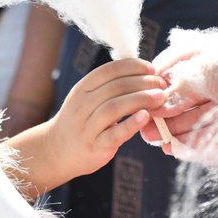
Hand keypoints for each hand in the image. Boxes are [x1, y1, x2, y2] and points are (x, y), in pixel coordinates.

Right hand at [8, 58, 165, 195]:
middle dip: (142, 82)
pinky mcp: (95, 146)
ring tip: (160, 97)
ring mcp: (87, 126)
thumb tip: (142, 72)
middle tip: (161, 84)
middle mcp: (82, 105)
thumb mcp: (87, 98)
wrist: (55, 150)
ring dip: (140, 99)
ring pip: (114, 107)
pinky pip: (114, 134)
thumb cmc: (80, 121)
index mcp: (83, 89)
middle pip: (115, 87)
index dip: (133, 66)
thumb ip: (109, 86)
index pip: (109, 70)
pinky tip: (145, 117)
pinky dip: (131, 124)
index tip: (152, 68)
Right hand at [143, 28, 217, 165]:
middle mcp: (212, 84)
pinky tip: (178, 147)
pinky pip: (210, 142)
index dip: (156, 94)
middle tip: (146, 132)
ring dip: (175, 134)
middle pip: (180, 105)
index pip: (170, 78)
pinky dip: (194, 146)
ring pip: (192, 124)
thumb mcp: (203, 71)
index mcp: (203, 60)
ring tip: (158, 141)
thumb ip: (178, 90)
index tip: (142, 105)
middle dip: (163, 119)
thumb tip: (158, 106)